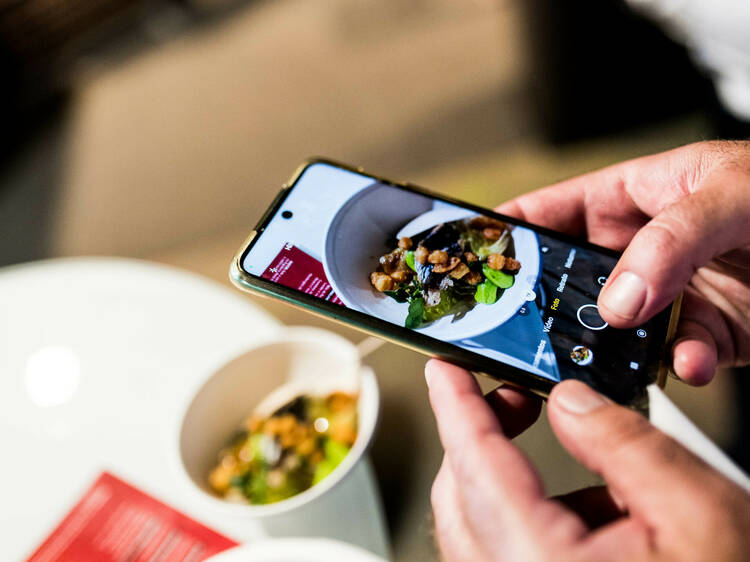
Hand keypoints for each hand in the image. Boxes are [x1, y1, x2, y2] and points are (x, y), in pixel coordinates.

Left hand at [426, 360, 749, 561]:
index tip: (446, 370)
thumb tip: (572, 403)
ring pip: (482, 529)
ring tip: (570, 455)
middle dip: (480, 438)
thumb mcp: (698, 512)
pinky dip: (534, 521)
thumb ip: (623, 444)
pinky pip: (508, 557)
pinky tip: (591, 514)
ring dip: (509, 479)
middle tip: (513, 398)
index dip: (457, 405)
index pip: (476, 465)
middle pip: (463, 499)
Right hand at [497, 140, 749, 384]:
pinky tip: (687, 362)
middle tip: (528, 328)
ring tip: (608, 355)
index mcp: (641, 195)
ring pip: (616, 328)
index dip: (512, 231)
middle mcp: (650, 248)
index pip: (556, 210)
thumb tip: (619, 298)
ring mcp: (677, 294)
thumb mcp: (733, 192)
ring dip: (611, 347)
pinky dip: (678, 366)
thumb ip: (670, 239)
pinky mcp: (711, 334)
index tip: (477, 257)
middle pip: (575, 278)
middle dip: (551, 305)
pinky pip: (674, 356)